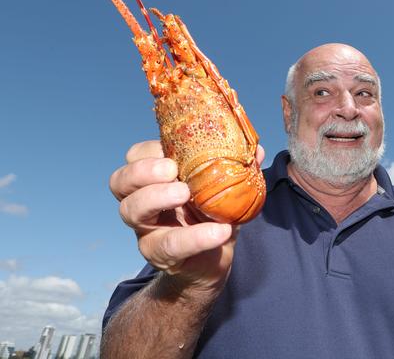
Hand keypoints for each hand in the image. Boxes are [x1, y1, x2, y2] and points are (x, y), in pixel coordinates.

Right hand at [109, 140, 264, 294]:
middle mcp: (142, 201)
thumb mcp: (224, 188)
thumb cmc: (213, 215)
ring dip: (156, 197)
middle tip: (171, 170)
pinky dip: (196, 236)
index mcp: (155, 179)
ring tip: (186, 193)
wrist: (212, 261)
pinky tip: (221, 231)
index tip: (175, 151)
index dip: (150, 151)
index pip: (135, 156)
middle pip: (120, 181)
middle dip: (142, 170)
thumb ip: (236, 167)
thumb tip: (257, 149)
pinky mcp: (160, 255)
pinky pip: (170, 245)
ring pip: (131, 210)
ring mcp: (146, 229)